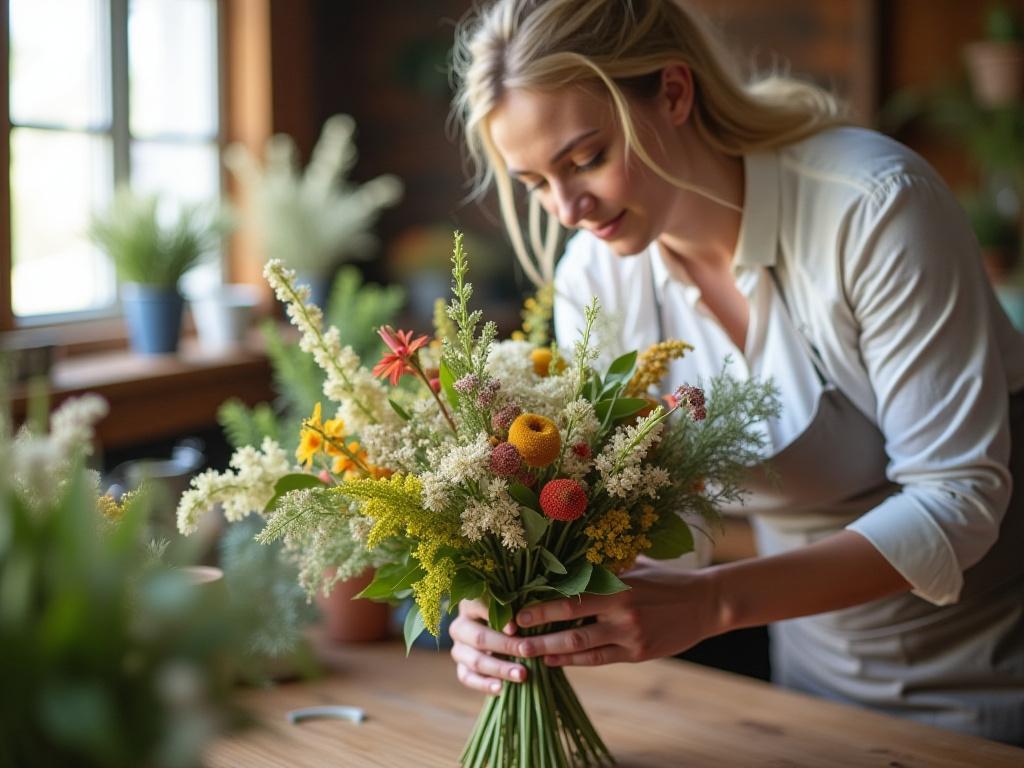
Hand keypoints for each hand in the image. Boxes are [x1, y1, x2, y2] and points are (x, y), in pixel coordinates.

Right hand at [449, 598, 528, 694]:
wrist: (499, 638)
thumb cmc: (511, 617)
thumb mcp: (512, 609)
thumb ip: (516, 611)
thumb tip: (528, 618)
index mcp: (470, 605)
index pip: (478, 606)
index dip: (496, 618)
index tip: (515, 628)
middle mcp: (460, 626)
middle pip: (479, 637)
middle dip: (505, 646)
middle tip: (526, 652)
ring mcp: (458, 648)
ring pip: (475, 660)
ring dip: (500, 669)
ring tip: (521, 675)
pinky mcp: (461, 667)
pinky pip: (467, 678)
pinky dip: (484, 684)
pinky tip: (502, 688)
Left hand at [514, 562, 719, 666]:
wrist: (705, 603)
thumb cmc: (664, 580)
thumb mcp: (634, 567)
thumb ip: (604, 570)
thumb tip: (565, 562)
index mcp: (618, 586)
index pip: (572, 597)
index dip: (542, 606)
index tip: (517, 611)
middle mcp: (622, 611)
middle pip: (571, 625)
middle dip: (538, 633)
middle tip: (511, 638)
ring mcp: (630, 635)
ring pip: (582, 646)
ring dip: (551, 650)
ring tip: (526, 654)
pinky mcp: (638, 654)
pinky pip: (599, 659)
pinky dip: (574, 661)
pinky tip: (554, 660)